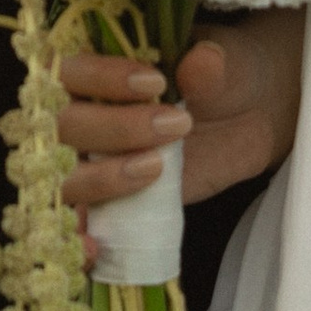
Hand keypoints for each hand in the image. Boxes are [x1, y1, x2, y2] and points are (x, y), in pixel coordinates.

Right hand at [55, 10, 305, 217]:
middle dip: (115, 129)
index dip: (103, 78)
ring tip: (156, 168)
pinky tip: (95, 248)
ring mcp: (90, 162)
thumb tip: (202, 62)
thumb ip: (211, 66)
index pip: (71, 70)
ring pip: (63, 177)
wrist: (248, 115)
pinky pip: (76, 227)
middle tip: (177, 124)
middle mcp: (81, 113)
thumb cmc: (224, 77)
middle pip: (62, 126)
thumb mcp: (227, 64)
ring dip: (101, 178)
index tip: (155, 84)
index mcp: (95, 67)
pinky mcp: (107, 202)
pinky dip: (77, 240)